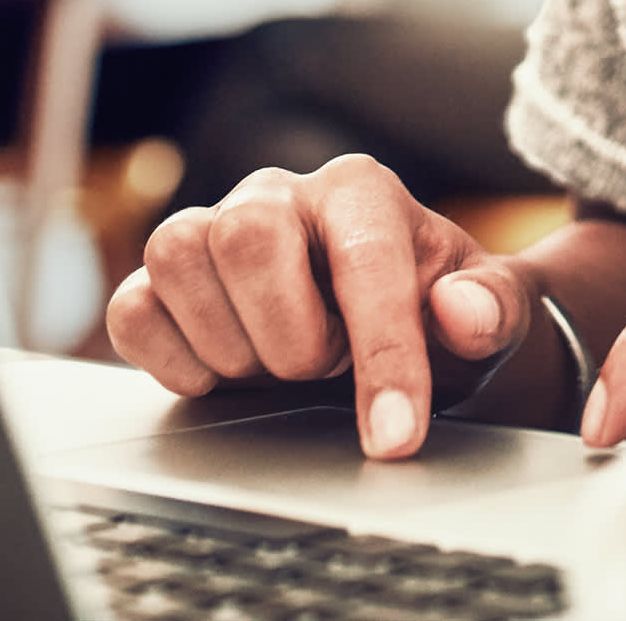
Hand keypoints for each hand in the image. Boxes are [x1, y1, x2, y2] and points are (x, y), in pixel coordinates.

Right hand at [108, 156, 534, 458]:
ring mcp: (212, 231)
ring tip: (280, 366)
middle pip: (246, 236)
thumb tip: (459, 312)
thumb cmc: (438, 316)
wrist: (385, 333)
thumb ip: (493, 309)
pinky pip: (132, 309)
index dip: (383, 355)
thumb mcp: (491, 315)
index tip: (397, 435)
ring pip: (177, 258)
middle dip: (291, 334)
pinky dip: (171, 358)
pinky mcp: (164, 283)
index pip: (365, 259)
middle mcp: (278, 195)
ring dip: (232, 343)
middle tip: (325, 369)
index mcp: (362, 191)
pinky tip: (224, 375)